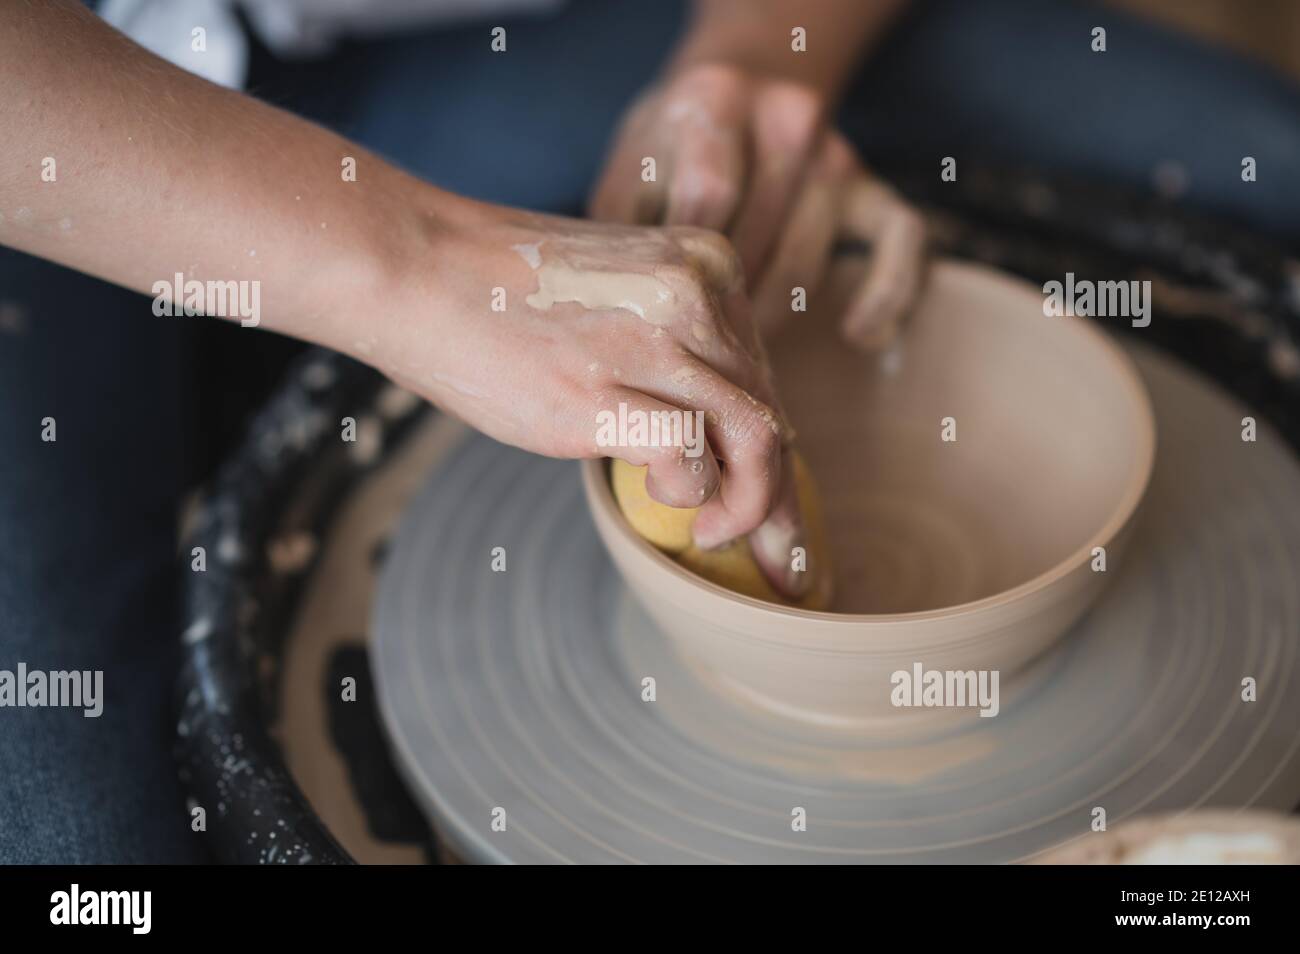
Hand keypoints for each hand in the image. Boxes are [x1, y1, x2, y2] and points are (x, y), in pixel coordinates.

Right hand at [372, 200, 810, 595]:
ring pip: (754, 439)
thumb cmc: (501, 295)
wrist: (415, 267)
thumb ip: (670, 348)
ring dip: (748, 508)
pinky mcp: (604, 387)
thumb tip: (706, 439)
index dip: (775, 455)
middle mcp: (696, 295)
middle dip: (778, 500)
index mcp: (704, 268)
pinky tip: (665, 504)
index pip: (763, 378)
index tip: (782, 516)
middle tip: (779, 561)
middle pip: (769, 414)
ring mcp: (653, 339)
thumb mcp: (615, 299)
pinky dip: (691, 495)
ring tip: (714, 535)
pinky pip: (690, 455)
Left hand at [589, 62, 925, 348]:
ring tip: (739, 353)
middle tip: (695, 348)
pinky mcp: (871, 185)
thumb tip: (608, 322)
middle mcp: (783, 119)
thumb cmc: (669, 151)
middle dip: (720, 304)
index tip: (662, 314)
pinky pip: (901, 243)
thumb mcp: (630, 167)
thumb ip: (620, 230)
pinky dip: (887, 295)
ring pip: (809, 258)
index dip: (684, 267)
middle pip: (756, 237)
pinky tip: (859, 336)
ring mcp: (834, 153)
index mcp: (713, 101)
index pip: (707, 197)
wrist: (738, 86)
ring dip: (773, 315)